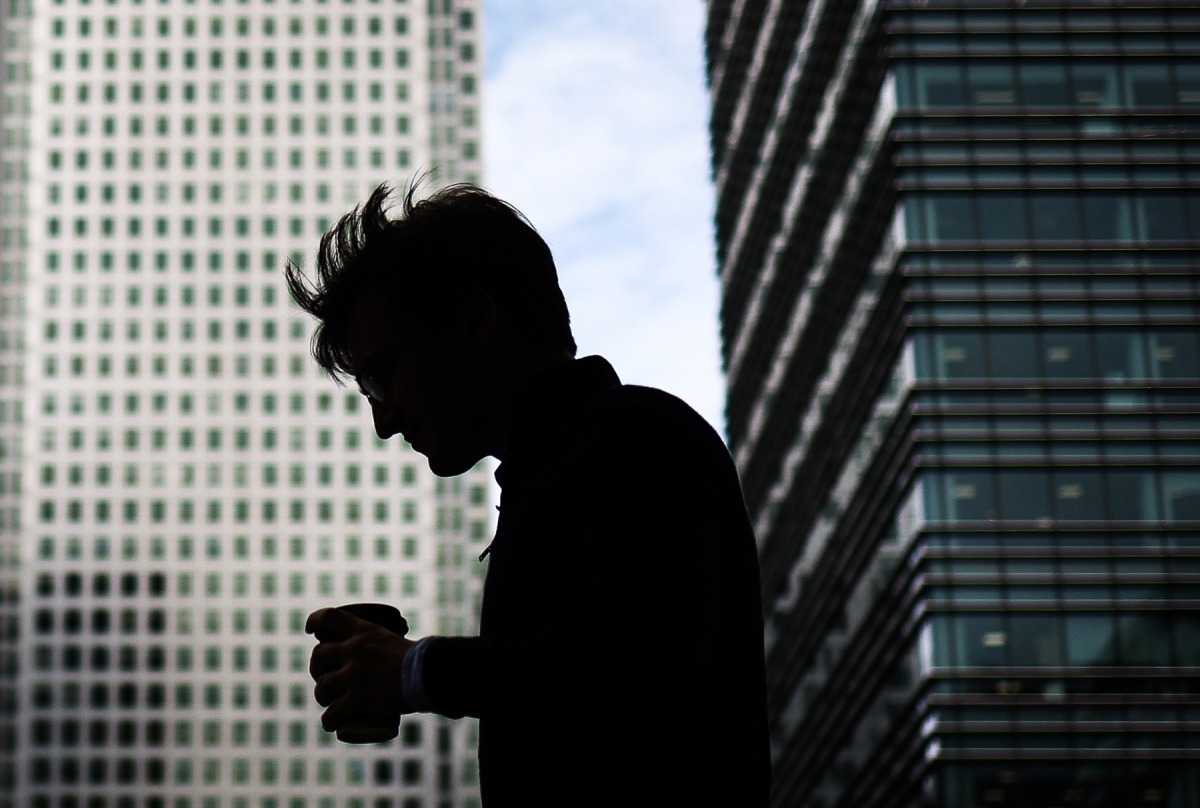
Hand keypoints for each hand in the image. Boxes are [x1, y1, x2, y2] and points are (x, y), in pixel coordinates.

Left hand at [306, 607, 416, 733]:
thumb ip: (387, 649)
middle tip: (324, 677)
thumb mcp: (397, 644)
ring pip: (322, 687)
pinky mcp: (357, 699)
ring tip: (330, 702)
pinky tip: (332, 724)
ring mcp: (354, 675)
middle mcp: (354, 650)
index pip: (330, 617)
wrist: (429, 675)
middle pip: (319, 656)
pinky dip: (329, 721)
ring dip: (323, 696)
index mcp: (364, 631)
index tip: (310, 629)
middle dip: (316, 668)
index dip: (315, 621)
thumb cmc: (423, 661)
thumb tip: (391, 660)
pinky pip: (332, 714)